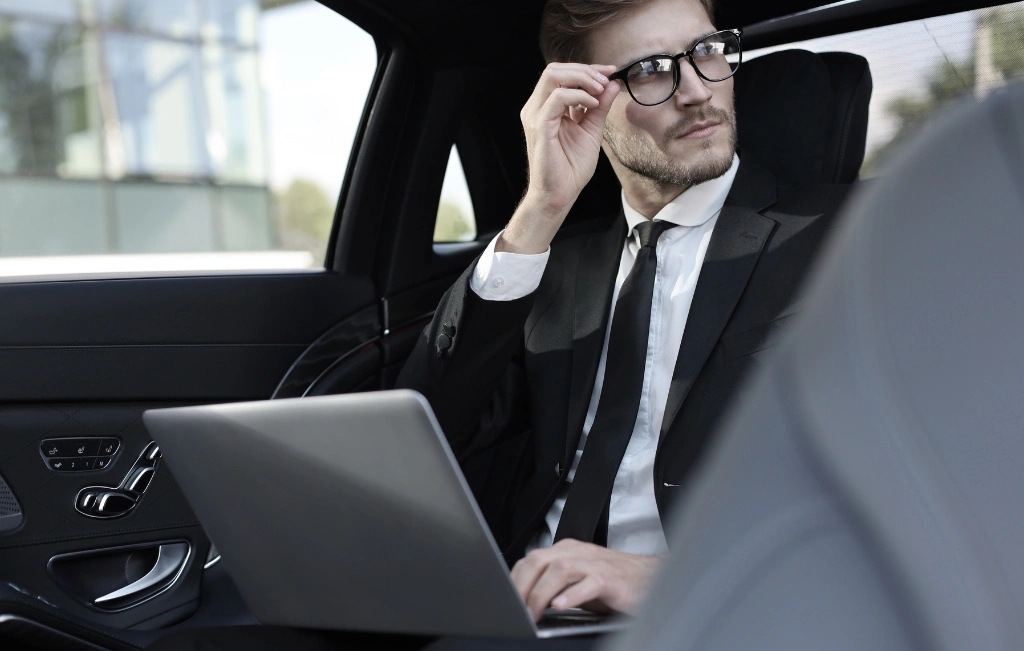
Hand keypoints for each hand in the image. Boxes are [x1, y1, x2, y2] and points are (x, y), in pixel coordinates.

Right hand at [498, 63, 620, 253]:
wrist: (559, 194)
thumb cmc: (571, 168)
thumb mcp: (591, 130)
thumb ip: (599, 107)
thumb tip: (612, 84)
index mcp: (546, 107)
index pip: (562, 74)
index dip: (587, 69)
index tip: (610, 72)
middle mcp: (537, 108)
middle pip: (555, 69)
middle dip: (585, 70)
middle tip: (606, 80)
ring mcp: (536, 116)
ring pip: (553, 76)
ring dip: (582, 78)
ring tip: (600, 90)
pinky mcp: (539, 126)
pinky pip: (557, 98)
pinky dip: (578, 95)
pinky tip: (592, 103)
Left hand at [510, 539, 661, 621]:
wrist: (650, 579)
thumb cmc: (612, 582)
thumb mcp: (577, 580)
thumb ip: (554, 585)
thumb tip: (525, 602)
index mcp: (566, 550)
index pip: (531, 559)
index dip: (515, 580)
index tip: (505, 600)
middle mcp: (577, 552)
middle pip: (540, 561)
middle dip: (523, 586)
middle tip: (515, 610)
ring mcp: (594, 564)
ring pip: (560, 570)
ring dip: (541, 593)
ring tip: (533, 613)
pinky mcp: (610, 579)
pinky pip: (588, 583)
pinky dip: (571, 595)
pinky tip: (560, 606)